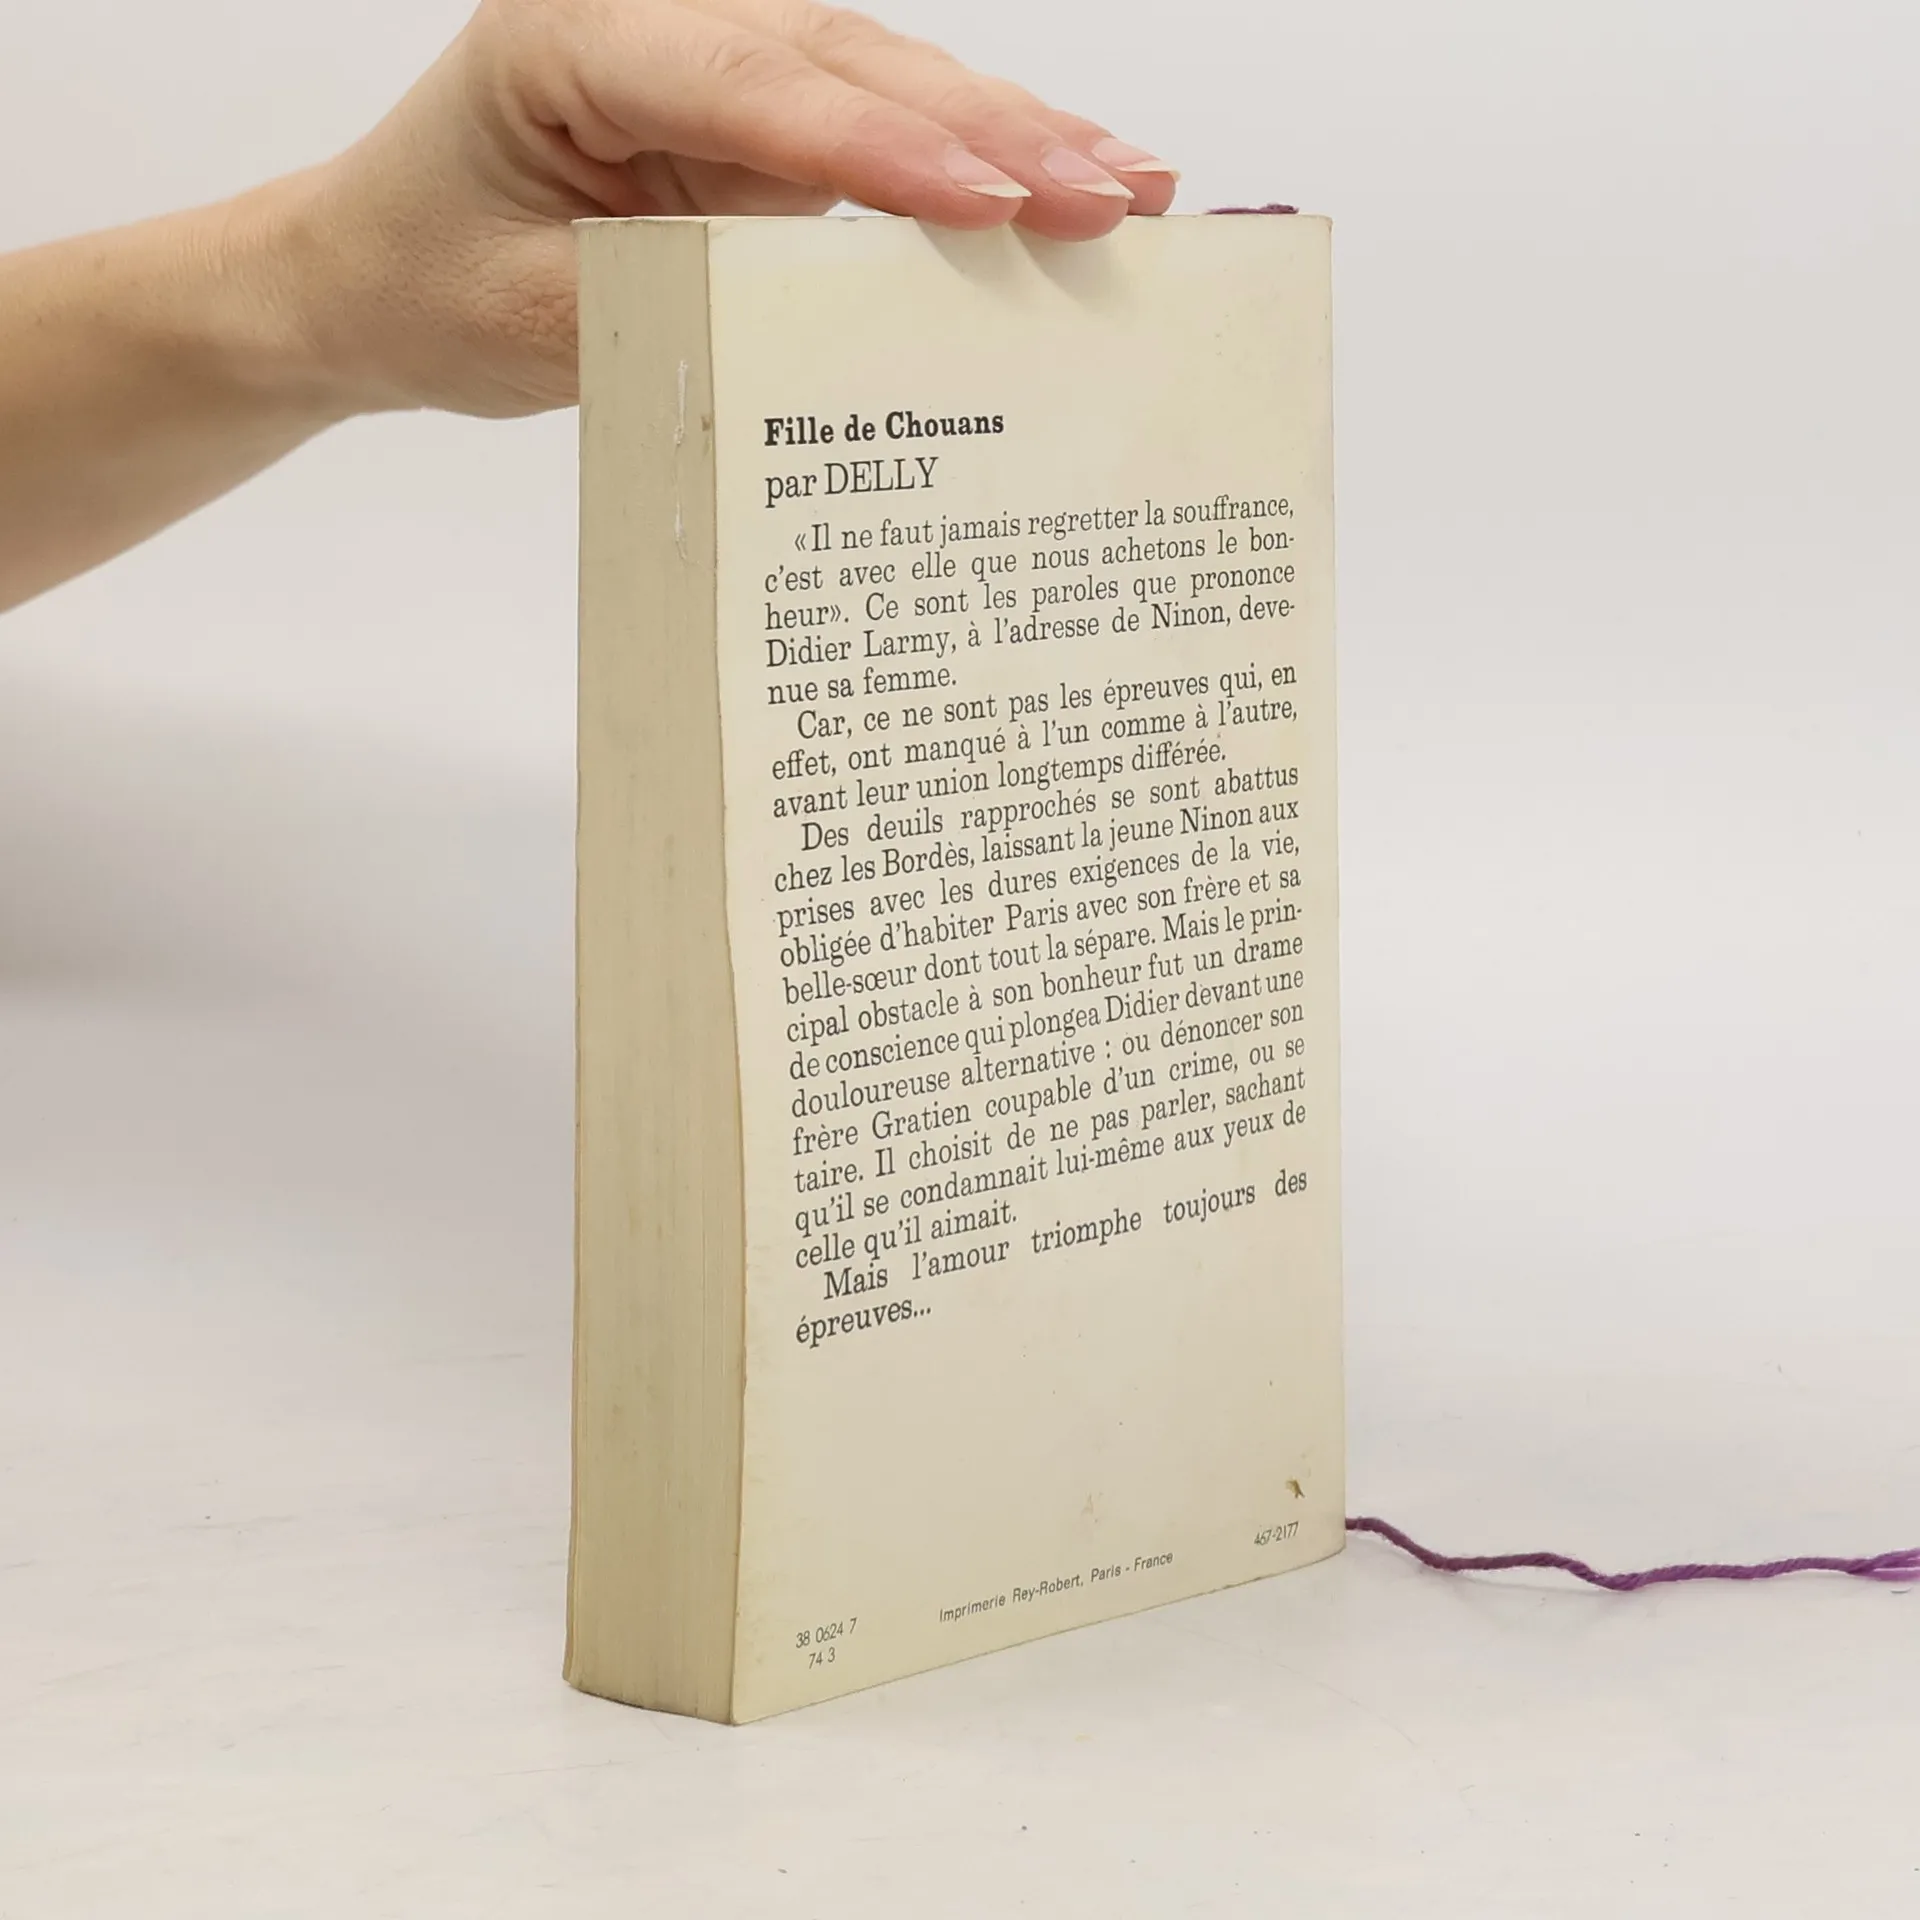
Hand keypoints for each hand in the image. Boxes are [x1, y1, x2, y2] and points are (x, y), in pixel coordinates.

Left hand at [282, 0, 1178, 417]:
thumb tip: (841, 323)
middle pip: (847, 59)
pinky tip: (1065, 180)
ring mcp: (718, 61)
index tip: (986, 197)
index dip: (875, 142)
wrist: (379, 275)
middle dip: (988, 129)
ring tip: (1130, 184)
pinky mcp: (759, 118)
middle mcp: (657, 21)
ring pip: (887, 77)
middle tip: (1109, 192)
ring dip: (1013, 132)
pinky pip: (882, 126)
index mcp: (572, 37)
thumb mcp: (535, 318)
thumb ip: (678, 303)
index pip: (746, 79)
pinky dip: (976, 159)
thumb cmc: (431, 283)